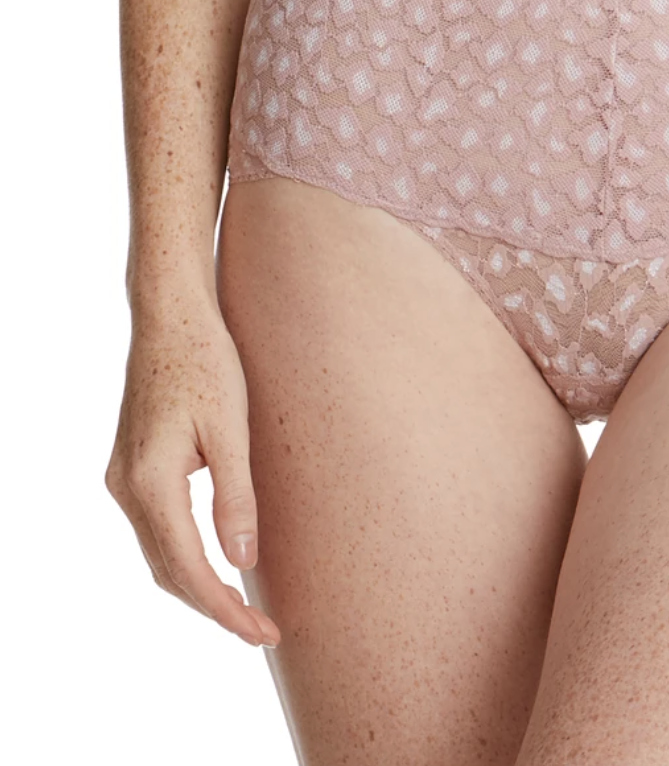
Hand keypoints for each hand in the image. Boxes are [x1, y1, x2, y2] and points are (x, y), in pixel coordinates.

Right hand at [104, 289, 280, 647]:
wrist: (171, 318)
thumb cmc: (208, 363)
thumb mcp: (232, 430)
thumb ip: (237, 498)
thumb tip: (243, 563)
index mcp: (151, 482)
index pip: (189, 568)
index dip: (225, 608)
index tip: (262, 633)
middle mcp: (126, 488)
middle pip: (168, 571)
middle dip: (214, 607)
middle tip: (263, 631)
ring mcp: (122, 479)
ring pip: (160, 554)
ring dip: (198, 585)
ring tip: (246, 609)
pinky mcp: (131, 468)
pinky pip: (158, 529)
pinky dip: (186, 555)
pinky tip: (218, 562)